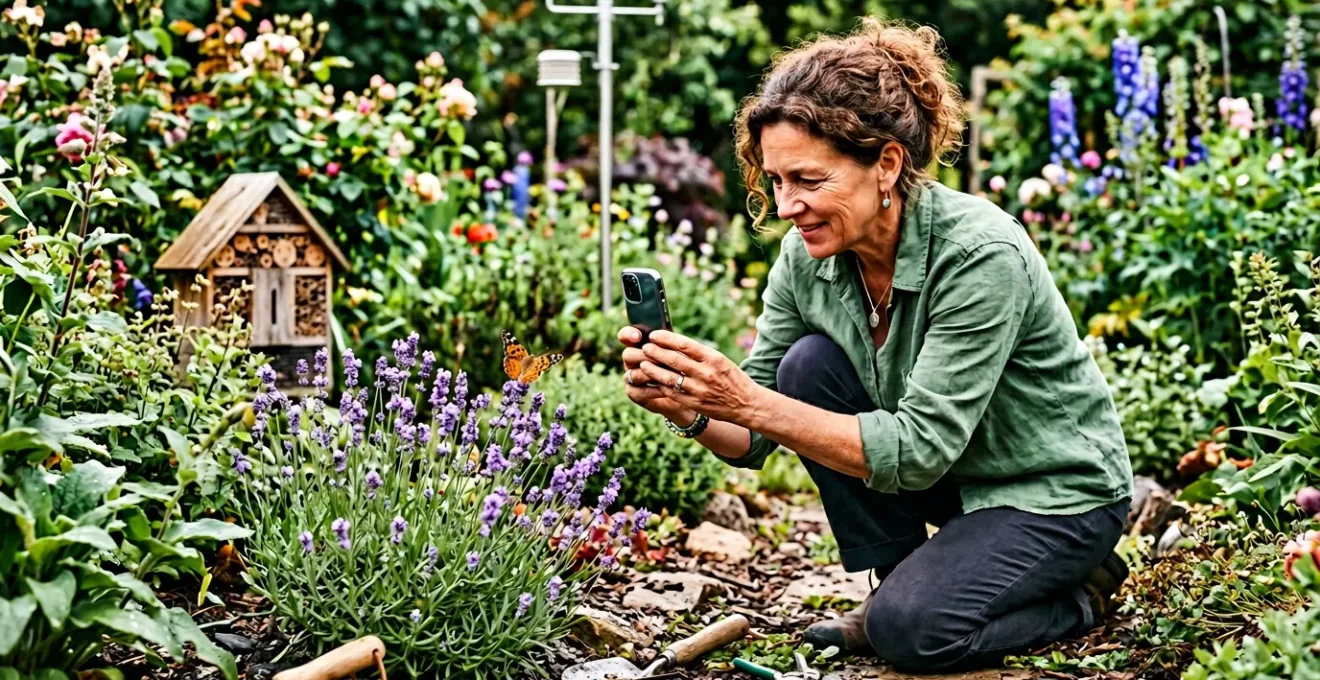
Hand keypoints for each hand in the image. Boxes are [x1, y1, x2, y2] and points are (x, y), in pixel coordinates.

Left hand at [632, 329, 762, 425]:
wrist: (747, 403)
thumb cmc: (732, 378)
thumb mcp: (720, 360)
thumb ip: (699, 354)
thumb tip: (674, 343)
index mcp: (713, 358)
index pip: (684, 344)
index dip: (665, 339)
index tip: (654, 335)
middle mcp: (706, 373)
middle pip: (674, 360)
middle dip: (655, 352)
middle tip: (645, 347)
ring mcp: (700, 390)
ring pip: (669, 378)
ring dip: (653, 370)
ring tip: (643, 364)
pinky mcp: (696, 404)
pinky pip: (673, 393)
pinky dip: (661, 385)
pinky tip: (654, 380)